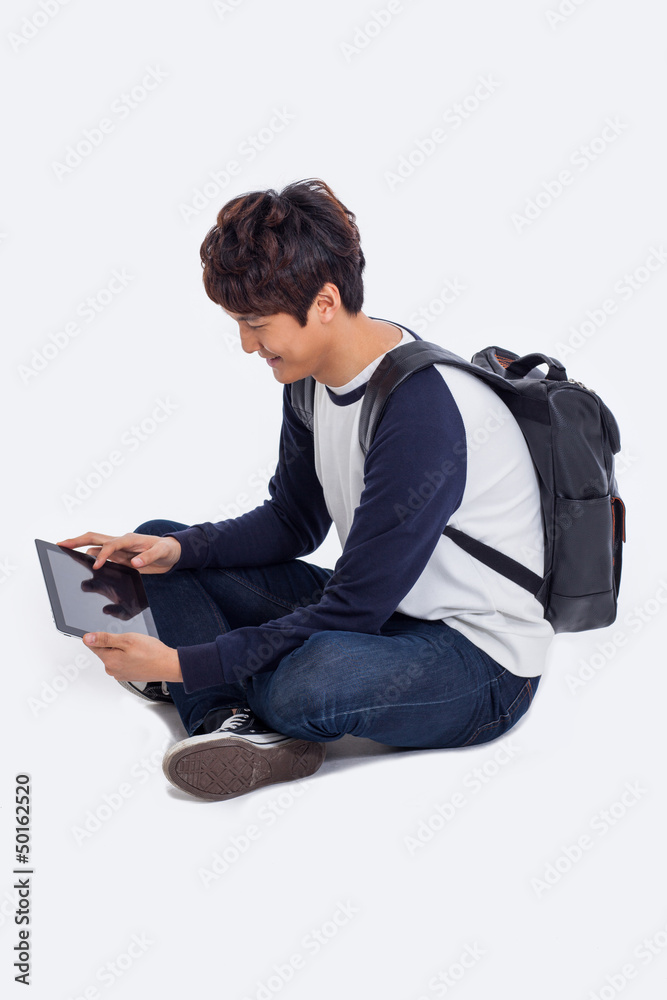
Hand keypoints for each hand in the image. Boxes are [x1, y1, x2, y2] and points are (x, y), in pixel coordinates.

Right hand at [56, 531, 181, 573]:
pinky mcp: (119, 557)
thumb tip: (135, 563)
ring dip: (80, 548)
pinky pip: (101, 556)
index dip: (102, 555)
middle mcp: (121, 542)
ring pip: (95, 546)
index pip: (111, 545)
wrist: (172, 552)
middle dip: (77, 540)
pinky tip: (82, 563)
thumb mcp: (162, 553)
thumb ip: (148, 557)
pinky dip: (90, 558)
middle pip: (94, 538)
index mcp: (129, 539)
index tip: (97, 566)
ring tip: (64, 551)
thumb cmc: (167, 549)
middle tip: (61, 543)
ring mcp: (118, 549)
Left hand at [82, 632, 181, 682]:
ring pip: (114, 656)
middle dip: (115, 643)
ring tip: (137, 649)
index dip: (101, 636)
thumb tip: (87, 638)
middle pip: (105, 651)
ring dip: (122, 650)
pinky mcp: (127, 675)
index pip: (93, 645)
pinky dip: (129, 657)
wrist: (168, 665)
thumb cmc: (151, 653)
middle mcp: (112, 670)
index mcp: (109, 660)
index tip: (112, 635)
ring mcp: (120, 674)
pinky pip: (122, 662)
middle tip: (130, 641)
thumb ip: (105, 639)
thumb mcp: (127, 639)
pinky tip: (139, 655)